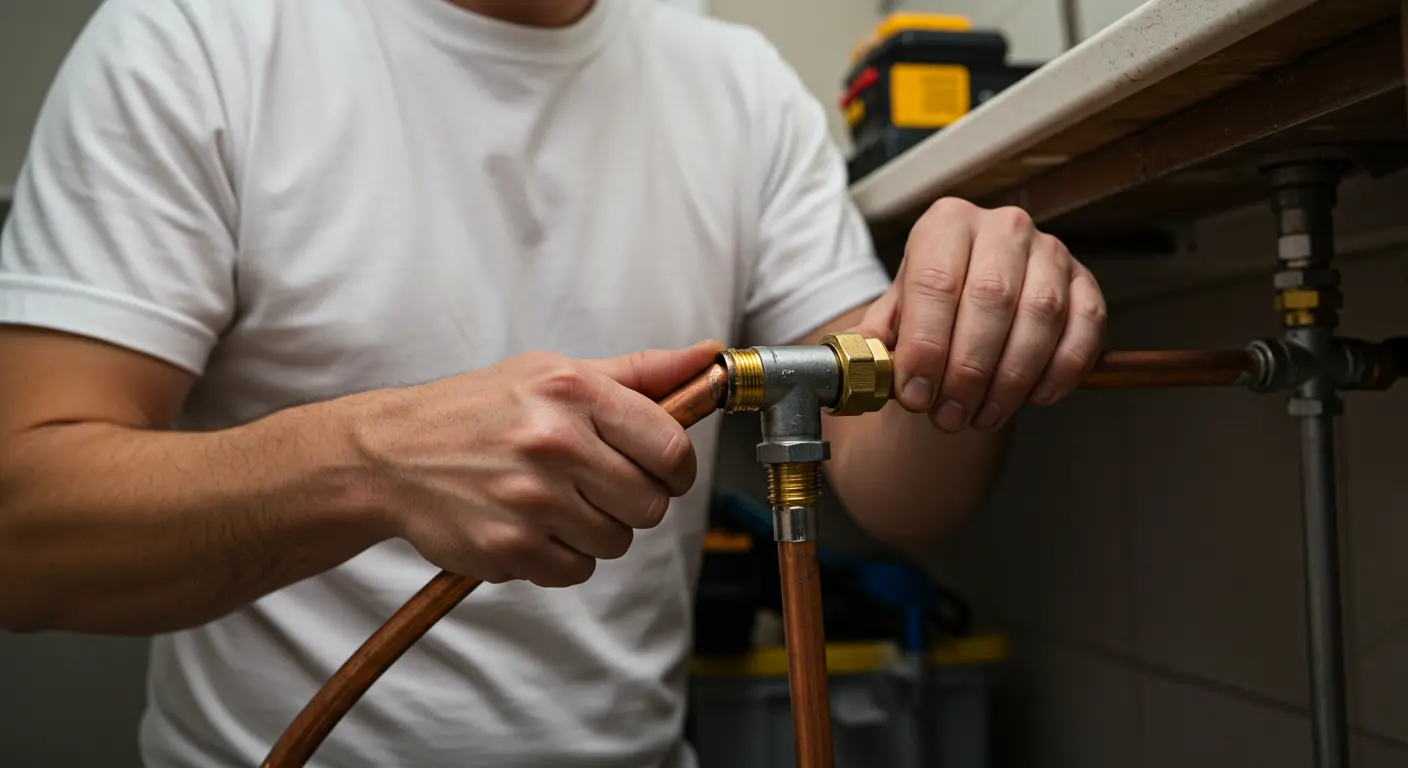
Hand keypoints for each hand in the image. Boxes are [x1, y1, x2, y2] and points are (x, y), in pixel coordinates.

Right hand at [346, 341, 721, 587]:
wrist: (391, 455)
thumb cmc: (482, 410)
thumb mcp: (554, 373)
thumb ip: (639, 373)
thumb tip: (709, 356)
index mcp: (572, 391)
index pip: (670, 447)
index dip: (675, 468)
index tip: (660, 470)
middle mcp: (553, 441)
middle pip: (650, 504)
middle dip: (632, 500)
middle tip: (595, 485)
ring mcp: (530, 498)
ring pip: (616, 541)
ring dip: (595, 530)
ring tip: (554, 502)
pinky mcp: (508, 547)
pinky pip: (576, 571)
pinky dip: (561, 557)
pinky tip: (530, 526)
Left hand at [856, 198, 1105, 431]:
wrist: (975, 296)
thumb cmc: (934, 305)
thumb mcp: (896, 314)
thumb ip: (877, 338)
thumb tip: (859, 367)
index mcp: (946, 223)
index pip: (935, 283)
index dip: (925, 345)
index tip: (916, 394)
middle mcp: (1002, 227)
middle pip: (990, 299)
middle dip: (967, 370)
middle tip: (949, 416)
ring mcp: (1050, 251)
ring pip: (1039, 316)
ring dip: (1011, 378)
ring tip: (983, 416)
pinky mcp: (1085, 280)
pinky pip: (1084, 326)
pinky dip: (1062, 369)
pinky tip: (1034, 398)